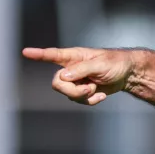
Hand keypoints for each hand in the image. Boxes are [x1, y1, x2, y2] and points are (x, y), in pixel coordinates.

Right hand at [21, 46, 137, 105]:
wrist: (128, 74)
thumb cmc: (115, 63)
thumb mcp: (100, 64)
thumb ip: (81, 70)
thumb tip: (63, 76)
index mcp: (74, 56)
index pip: (53, 55)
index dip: (39, 54)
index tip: (26, 52)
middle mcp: (71, 68)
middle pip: (57, 83)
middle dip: (71, 90)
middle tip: (88, 89)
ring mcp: (77, 80)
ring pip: (68, 94)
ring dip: (83, 96)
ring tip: (97, 89)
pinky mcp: (83, 91)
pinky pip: (79, 101)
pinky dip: (90, 101)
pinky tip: (102, 96)